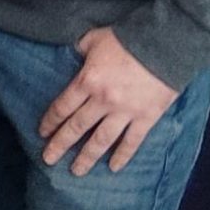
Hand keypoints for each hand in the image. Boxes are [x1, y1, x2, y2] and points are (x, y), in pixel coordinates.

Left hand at [40, 28, 177, 175]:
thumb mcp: (94, 38)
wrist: (166, 44)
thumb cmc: (128, 38)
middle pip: (77, 128)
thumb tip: (70, 53)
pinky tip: (113, 168)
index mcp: (87, 81)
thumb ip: (79, 49)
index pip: (63, 107)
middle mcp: (103, 101)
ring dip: (87, 157)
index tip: (42, 133)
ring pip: (101, 140)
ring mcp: (125, 112)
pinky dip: (123, 156)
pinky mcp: (146, 117)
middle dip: (60, 145)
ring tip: (77, 171)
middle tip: (48, 160)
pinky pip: (132, 141)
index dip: (50, 122)